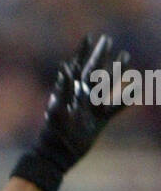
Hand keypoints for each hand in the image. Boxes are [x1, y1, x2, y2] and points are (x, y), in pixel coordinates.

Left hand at [36, 32, 130, 170]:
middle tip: (108, 39)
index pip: (79, 66)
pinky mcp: (100, 120)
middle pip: (95, 70)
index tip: (89, 36)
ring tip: (126, 56)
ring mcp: (91, 107)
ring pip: (108, 85)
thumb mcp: (57, 110)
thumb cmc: (54, 132)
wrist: (59, 154)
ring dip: (117, 71)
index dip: (83, 51)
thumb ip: (63, 89)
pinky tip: (136, 90)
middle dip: (101, 54)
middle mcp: (82, 96)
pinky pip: (116, 107)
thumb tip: (65, 68)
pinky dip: (126, 99)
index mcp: (71, 90)